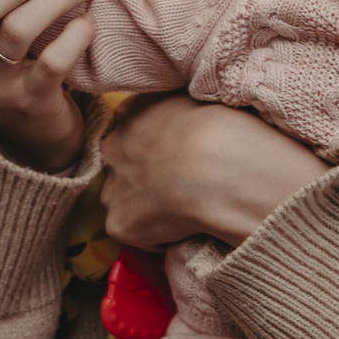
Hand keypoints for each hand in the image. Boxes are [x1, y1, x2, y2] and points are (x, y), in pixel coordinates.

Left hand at [100, 93, 330, 248]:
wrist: (221, 170)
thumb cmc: (226, 130)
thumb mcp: (201, 100)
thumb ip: (180, 111)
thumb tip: (188, 120)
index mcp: (134, 111)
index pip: (133, 129)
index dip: (155, 146)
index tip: (176, 157)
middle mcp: (114, 146)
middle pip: (123, 164)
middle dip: (143, 175)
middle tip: (180, 186)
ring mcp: (113, 186)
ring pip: (124, 199)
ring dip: (145, 206)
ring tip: (183, 210)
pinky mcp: (119, 223)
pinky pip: (135, 233)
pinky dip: (155, 237)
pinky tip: (182, 230)